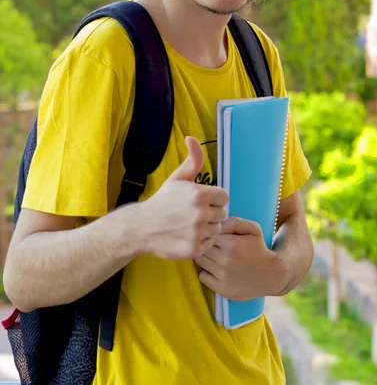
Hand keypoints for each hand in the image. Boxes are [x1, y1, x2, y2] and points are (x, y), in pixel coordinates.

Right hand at [139, 136, 228, 259]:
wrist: (142, 227)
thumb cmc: (163, 200)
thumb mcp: (178, 177)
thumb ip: (193, 159)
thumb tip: (192, 137)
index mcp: (199, 194)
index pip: (224, 197)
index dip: (214, 198)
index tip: (202, 200)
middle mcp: (200, 214)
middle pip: (222, 214)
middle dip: (211, 213)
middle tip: (194, 213)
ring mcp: (197, 233)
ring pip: (216, 229)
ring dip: (207, 228)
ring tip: (190, 224)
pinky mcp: (193, 249)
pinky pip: (209, 244)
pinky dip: (201, 241)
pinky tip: (187, 235)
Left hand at [195, 216, 284, 299]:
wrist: (271, 275)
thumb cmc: (259, 248)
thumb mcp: (253, 229)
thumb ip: (234, 222)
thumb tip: (217, 225)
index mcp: (232, 244)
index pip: (208, 234)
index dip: (211, 234)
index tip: (216, 236)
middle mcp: (226, 261)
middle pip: (201, 248)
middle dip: (206, 245)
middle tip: (215, 246)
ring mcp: (223, 276)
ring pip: (200, 261)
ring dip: (205, 258)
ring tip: (216, 256)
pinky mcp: (222, 289)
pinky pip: (202, 277)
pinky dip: (207, 272)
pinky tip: (216, 269)